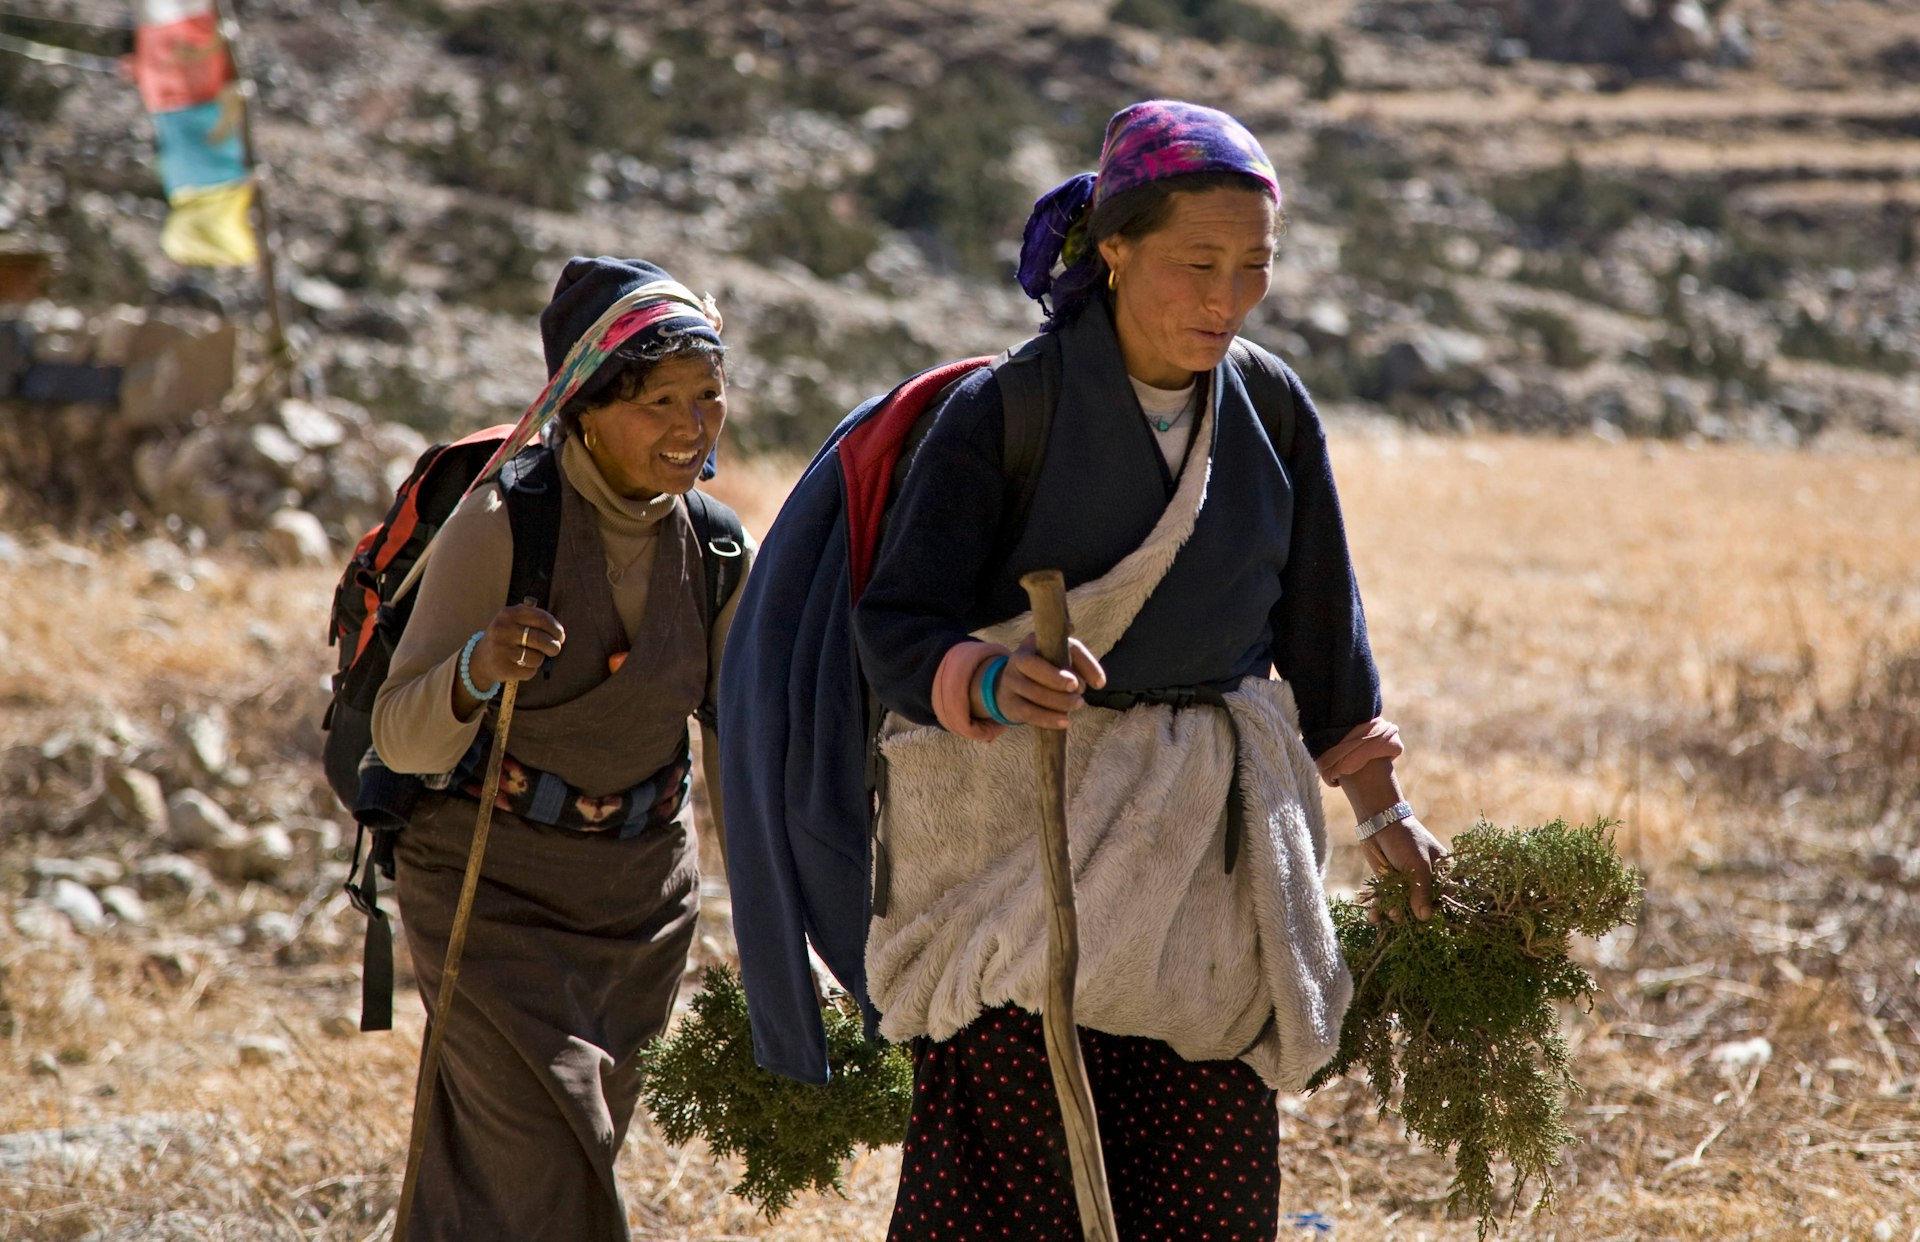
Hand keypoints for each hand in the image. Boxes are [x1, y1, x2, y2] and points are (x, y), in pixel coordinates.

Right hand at [467, 602, 565, 691]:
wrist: (481, 658)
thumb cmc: (507, 637)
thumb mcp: (514, 620)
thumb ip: (535, 619)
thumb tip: (558, 632)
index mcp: (508, 614)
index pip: (542, 619)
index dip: (556, 629)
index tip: (560, 636)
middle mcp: (503, 629)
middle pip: (542, 639)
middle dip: (554, 646)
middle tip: (555, 649)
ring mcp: (501, 649)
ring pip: (537, 658)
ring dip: (540, 659)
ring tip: (531, 657)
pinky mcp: (502, 668)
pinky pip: (529, 672)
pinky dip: (530, 671)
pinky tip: (521, 666)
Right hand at [977, 633, 1106, 729]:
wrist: (1012, 687)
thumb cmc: (1047, 669)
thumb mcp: (1063, 658)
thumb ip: (1082, 663)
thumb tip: (1100, 682)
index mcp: (1033, 642)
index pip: (1053, 645)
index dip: (1074, 662)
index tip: (1084, 683)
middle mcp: (1017, 658)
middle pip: (1033, 665)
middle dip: (1057, 680)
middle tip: (1080, 693)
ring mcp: (1010, 681)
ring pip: (1033, 692)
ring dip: (1059, 702)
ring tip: (1077, 705)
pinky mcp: (1009, 703)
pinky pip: (1028, 712)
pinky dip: (1048, 719)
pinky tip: (1065, 721)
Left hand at [1360, 814, 1449, 921]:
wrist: (1378, 823)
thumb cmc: (1406, 839)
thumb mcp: (1418, 864)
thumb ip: (1422, 891)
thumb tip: (1425, 918)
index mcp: (1442, 873)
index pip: (1446, 898)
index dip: (1440, 912)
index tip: (1433, 926)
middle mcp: (1426, 881)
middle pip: (1424, 907)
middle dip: (1413, 916)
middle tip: (1402, 918)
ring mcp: (1407, 884)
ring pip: (1403, 907)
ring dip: (1395, 915)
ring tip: (1389, 915)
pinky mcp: (1389, 885)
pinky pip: (1387, 902)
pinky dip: (1380, 910)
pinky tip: (1374, 916)